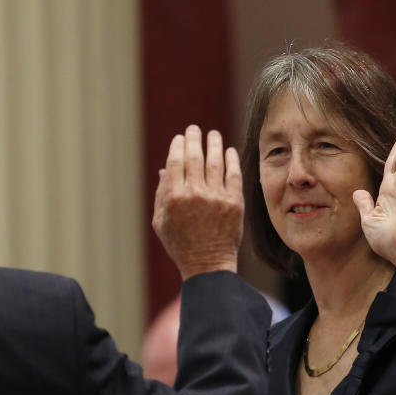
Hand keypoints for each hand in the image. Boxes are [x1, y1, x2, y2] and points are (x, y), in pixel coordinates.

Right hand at [153, 125, 243, 279]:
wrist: (207, 264)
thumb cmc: (181, 245)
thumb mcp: (161, 222)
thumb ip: (161, 194)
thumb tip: (165, 169)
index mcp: (174, 198)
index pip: (176, 162)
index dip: (177, 146)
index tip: (180, 138)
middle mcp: (195, 194)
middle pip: (194, 157)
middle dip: (194, 139)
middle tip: (195, 129)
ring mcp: (216, 198)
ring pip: (215, 162)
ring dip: (213, 144)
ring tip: (213, 135)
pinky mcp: (234, 203)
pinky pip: (233, 175)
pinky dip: (231, 160)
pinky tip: (229, 151)